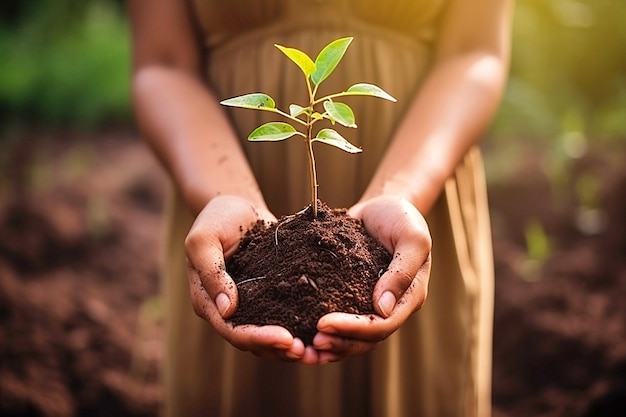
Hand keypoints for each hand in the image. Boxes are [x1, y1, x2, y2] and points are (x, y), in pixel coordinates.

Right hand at [185, 195, 314, 361]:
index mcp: (207, 300)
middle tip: (307, 352)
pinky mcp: (266, 295)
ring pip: (267, 335)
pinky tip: (319, 329)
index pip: (232, 330)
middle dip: (278, 348)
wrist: (236, 205)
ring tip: (316, 350)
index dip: (258, 338)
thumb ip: (212, 272)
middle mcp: (226, 309)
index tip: (286, 338)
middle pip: (251, 341)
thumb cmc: (216, 218)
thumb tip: (226, 310)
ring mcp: (247, 304)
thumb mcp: (204, 240)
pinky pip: (281, 317)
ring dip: (289, 346)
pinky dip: (297, 327)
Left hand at [311, 195, 431, 361]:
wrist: (382, 207)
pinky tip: (301, 332)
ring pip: (353, 337)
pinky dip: (323, 330)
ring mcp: (369, 303)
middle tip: (312, 341)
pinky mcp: (351, 296)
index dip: (354, 329)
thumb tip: (382, 309)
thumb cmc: (401, 218)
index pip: (383, 324)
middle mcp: (390, 306)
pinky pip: (340, 319)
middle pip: (367, 339)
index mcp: (409, 297)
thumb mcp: (412, 237)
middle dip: (339, 342)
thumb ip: (402, 271)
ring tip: (306, 347)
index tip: (324, 323)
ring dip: (331, 344)